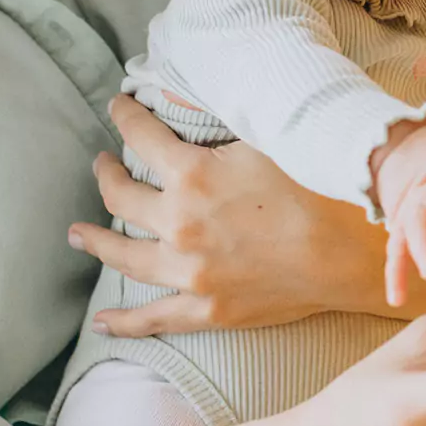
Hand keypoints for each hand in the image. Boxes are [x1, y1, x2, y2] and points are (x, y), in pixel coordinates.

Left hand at [69, 96, 361, 335]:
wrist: (348, 254)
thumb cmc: (314, 189)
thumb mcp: (264, 140)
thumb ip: (219, 126)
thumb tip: (189, 103)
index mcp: (191, 175)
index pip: (140, 135)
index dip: (124, 115)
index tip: (118, 105)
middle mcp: (178, 223)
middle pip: (120, 195)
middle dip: (106, 174)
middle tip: (103, 164)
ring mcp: (188, 272)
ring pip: (123, 256)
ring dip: (96, 240)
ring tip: (78, 233)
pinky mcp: (206, 309)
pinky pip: (153, 318)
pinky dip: (124, 321)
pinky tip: (101, 321)